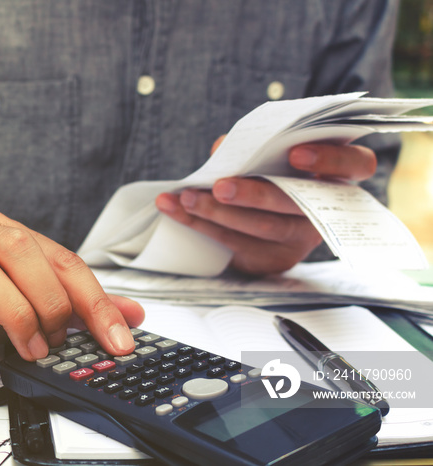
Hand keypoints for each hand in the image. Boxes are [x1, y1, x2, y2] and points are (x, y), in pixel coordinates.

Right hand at [0, 211, 143, 371]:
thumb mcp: (16, 302)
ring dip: (12, 314)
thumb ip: (70, 305)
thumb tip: (130, 314)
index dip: (94, 300)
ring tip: (26, 351)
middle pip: (21, 250)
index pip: (61, 258)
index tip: (118, 340)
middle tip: (56, 342)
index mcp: (4, 234)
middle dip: (50, 301)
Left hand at [155, 139, 376, 274]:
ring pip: (263, 228)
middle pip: (296, 203)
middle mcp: (327, 209)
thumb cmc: (273, 171)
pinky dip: (199, 225)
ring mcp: (301, 238)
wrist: (263, 219)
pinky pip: (235, 245)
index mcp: (337, 173)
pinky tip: (175, 209)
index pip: (355, 164)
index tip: (295, 154)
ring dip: (218, 213)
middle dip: (255, 195)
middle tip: (220, 186)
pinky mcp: (273, 259)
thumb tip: (223, 147)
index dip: (330, 159)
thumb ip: (254, 145)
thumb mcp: (271, 154)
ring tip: (187, 198)